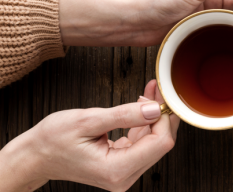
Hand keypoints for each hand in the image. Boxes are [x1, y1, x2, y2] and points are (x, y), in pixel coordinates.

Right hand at [0, 80, 178, 190]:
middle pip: (161, 144)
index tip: (159, 97)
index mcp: (116, 169)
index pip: (159, 143)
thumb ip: (124, 115)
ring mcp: (124, 173)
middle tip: (157, 90)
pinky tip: (142, 104)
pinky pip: (143, 142)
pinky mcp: (122, 165)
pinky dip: (145, 122)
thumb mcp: (88, 120)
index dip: (164, 118)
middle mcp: (123, 177)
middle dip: (162, 114)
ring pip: (154, 142)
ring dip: (155, 116)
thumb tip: (155, 109)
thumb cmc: (53, 140)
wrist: (36, 156)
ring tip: (150, 92)